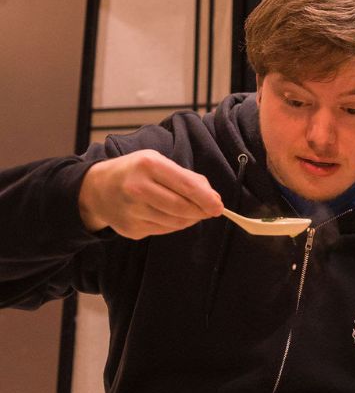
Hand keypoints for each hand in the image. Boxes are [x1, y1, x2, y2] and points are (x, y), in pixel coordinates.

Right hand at [78, 149, 222, 238]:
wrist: (97, 189)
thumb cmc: (135, 172)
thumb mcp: (158, 162)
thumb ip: (188, 178)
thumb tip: (214, 199)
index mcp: (148, 165)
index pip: (186, 185)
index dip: (206, 199)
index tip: (219, 207)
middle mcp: (137, 188)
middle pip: (181, 208)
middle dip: (200, 212)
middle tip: (209, 211)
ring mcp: (132, 211)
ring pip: (175, 223)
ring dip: (189, 219)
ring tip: (190, 211)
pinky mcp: (130, 229)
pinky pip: (163, 230)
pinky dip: (173, 225)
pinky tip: (169, 215)